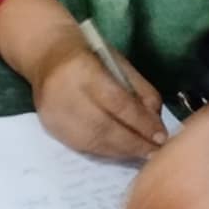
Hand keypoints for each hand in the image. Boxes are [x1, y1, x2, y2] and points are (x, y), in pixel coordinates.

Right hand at [28, 26, 167, 159]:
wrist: (46, 54)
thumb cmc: (89, 55)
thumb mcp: (119, 63)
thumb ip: (140, 91)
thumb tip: (155, 124)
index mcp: (82, 70)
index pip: (117, 103)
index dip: (141, 122)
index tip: (161, 136)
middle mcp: (64, 93)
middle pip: (104, 127)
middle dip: (134, 143)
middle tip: (156, 151)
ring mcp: (54, 113)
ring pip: (93, 142)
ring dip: (122, 152)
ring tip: (144, 154)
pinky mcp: (50, 127)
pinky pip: (83, 146)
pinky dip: (107, 152)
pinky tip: (122, 152)